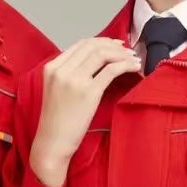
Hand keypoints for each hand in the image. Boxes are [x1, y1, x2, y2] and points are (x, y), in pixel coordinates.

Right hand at [30, 38, 140, 186]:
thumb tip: (95, 63)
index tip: (115, 45)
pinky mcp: (89, 92)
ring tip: (133, 59)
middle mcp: (62, 70)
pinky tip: (134, 68)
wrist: (52, 144)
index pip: (80, 44)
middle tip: (128, 51)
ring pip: (102, 54)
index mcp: (52, 68)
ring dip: (122, 54)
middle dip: (114, 46)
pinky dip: (126, 65)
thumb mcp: (56, 91)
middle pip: (93, 46)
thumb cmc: (56, 123)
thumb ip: (69, 75)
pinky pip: (111, 70)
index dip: (101, 41)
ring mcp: (75, 80)